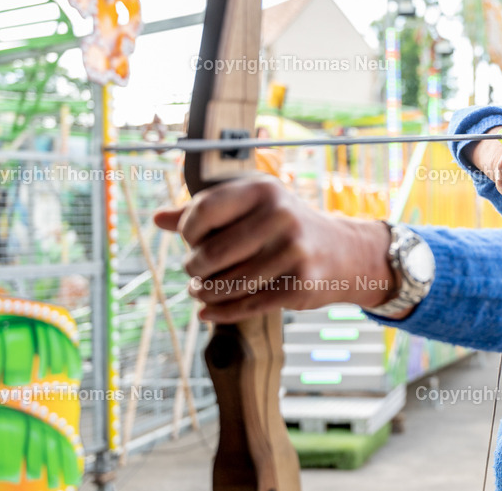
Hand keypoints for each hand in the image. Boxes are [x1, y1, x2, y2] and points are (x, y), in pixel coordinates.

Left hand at [153, 176, 392, 322]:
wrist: (345, 252)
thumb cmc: (286, 227)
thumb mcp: (253, 208)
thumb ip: (207, 211)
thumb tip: (157, 218)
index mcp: (264, 189)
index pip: (204, 211)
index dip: (188, 232)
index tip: (192, 242)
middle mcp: (281, 215)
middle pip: (212, 253)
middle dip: (194, 269)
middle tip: (194, 274)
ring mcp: (294, 251)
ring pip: (228, 284)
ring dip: (205, 293)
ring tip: (200, 292)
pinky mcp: (300, 284)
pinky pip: (247, 305)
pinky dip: (220, 312)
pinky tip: (208, 312)